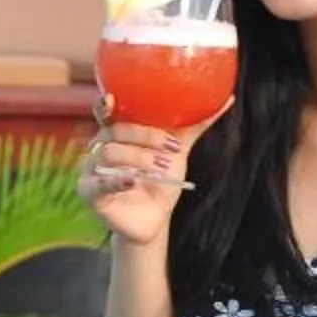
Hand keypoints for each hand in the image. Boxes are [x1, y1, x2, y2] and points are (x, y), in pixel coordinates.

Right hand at [77, 95, 229, 247]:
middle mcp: (101, 147)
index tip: (113, 99)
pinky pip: (97, 183)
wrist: (155, 218)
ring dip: (139, 160)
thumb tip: (227, 98)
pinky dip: (116, 180)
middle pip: (115, 132)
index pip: (105, 112)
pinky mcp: (90, 192)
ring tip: (161, 170)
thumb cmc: (162, 179)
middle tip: (171, 150)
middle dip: (145, 138)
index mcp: (117, 133)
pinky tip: (132, 181)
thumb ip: (195, 124)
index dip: (105, 105)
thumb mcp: (179, 150)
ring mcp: (92, 169)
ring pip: (109, 154)